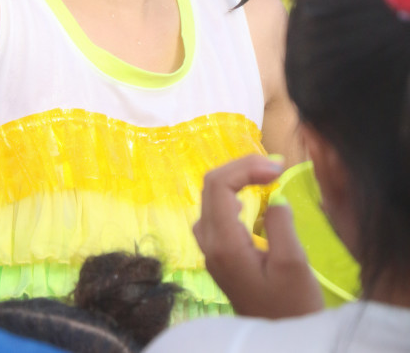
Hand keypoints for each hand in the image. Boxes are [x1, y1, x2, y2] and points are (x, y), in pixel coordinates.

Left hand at [193, 155, 323, 317]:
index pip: (219, 184)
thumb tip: (274, 197)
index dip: (246, 166)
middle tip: (276, 167)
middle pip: (212, 185)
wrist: (280, 342)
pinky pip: (216, 211)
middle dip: (242, 168)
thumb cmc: (292, 307)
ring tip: (267, 175)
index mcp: (223, 243)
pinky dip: (233, 193)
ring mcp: (210, 249)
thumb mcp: (293, 264)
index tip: (278, 168)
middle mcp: (209, 243)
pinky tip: (251, 197)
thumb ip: (280, 224)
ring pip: (211, 196)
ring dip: (237, 178)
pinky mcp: (218, 253)